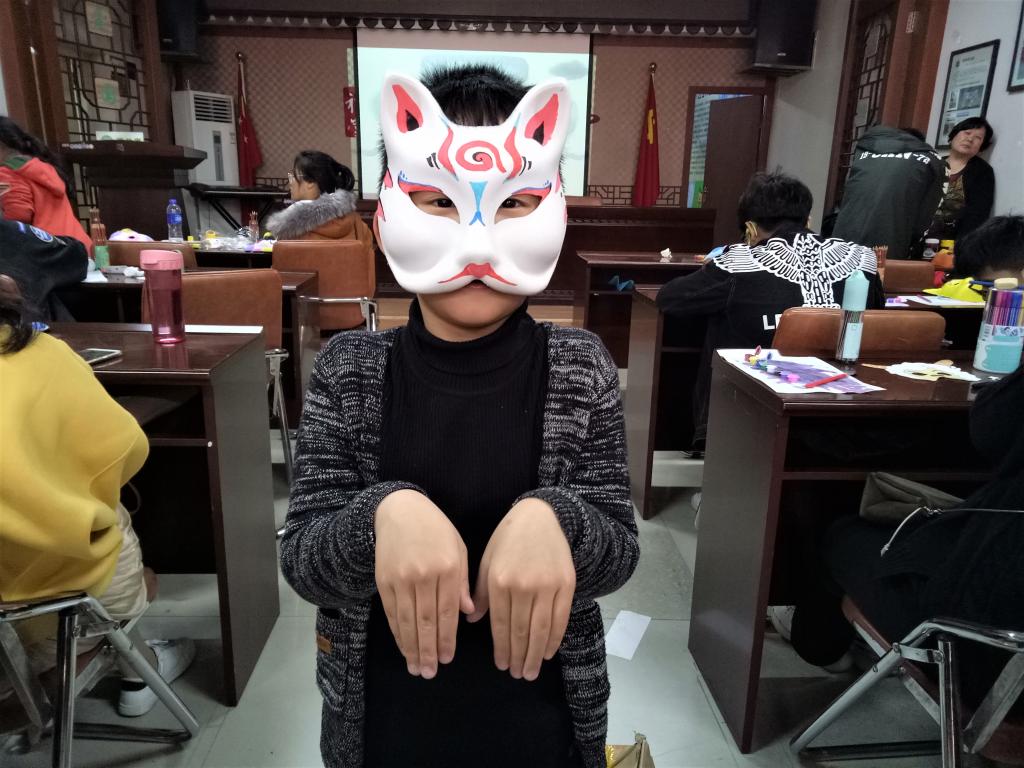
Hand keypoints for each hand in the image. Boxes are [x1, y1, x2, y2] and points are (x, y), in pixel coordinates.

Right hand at [374, 490, 473, 678]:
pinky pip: (392, 612)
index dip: (447, 638)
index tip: (448, 659)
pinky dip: (397, 632)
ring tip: (416, 668)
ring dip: (411, 647)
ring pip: (407, 620)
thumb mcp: (458, 548)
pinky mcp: (383, 580)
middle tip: (431, 673)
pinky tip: (403, 646)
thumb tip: (467, 613)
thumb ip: (464, 581)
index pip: (448, 611)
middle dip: (428, 650)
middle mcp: (424, 574)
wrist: (399, 510)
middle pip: (426, 620)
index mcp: (448, 567)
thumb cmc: (436, 529)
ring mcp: (401, 578)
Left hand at [468, 498, 574, 680]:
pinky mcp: (566, 584)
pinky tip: (549, 652)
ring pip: (541, 630)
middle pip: (521, 631)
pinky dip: (555, 639)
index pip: (500, 624)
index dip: (502, 648)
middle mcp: (523, 586)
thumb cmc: (508, 539)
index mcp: (500, 581)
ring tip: (531, 671)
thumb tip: (470, 620)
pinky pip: (561, 618)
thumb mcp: (486, 561)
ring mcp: (547, 586)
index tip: (502, 665)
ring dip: (536, 654)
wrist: (541, 516)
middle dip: (519, 657)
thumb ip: (480, 592)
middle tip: (518, 675)